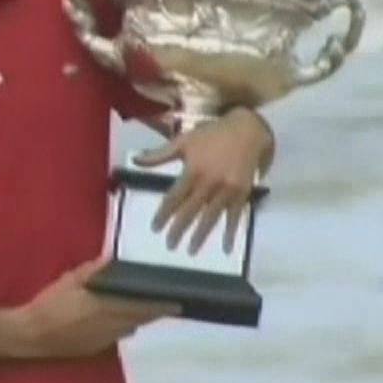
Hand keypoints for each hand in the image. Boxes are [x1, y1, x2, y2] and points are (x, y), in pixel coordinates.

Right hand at [12, 257, 175, 358]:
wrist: (32, 335)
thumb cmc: (49, 304)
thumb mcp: (69, 280)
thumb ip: (92, 271)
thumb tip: (111, 260)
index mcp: (106, 307)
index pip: (141, 307)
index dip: (160, 306)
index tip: (178, 303)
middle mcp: (111, 326)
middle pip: (140, 319)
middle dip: (154, 312)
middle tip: (170, 305)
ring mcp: (104, 340)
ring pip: (129, 328)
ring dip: (139, 319)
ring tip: (147, 310)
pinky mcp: (95, 349)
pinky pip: (116, 336)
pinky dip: (123, 327)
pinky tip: (121, 321)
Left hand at [134, 110, 270, 254]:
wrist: (247, 131)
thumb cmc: (211, 135)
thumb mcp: (184, 140)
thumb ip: (160, 154)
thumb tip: (135, 161)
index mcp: (193, 170)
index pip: (174, 197)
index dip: (164, 214)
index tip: (155, 228)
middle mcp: (209, 182)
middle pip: (191, 210)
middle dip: (179, 229)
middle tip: (169, 245)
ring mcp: (227, 189)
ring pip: (211, 217)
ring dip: (201, 235)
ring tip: (191, 251)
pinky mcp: (242, 193)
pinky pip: (234, 216)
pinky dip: (230, 233)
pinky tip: (225, 248)